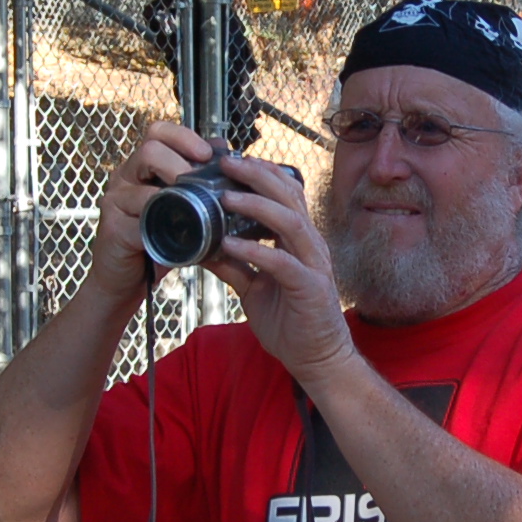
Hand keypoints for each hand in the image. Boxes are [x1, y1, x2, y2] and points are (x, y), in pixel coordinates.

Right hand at [86, 120, 218, 301]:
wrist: (125, 279)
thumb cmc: (156, 241)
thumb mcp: (180, 208)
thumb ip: (197, 182)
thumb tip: (225, 153)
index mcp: (143, 167)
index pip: (158, 132)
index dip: (183, 136)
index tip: (207, 153)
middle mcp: (125, 177)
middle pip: (149, 150)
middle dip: (180, 163)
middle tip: (200, 184)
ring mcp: (115, 201)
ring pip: (141, 186)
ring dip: (172, 197)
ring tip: (192, 210)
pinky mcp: (112, 228)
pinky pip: (138, 223)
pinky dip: (161, 229)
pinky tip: (179, 239)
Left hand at [194, 152, 356, 383]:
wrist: (317, 360)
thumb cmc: (291, 323)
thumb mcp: (253, 290)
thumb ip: (234, 267)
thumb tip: (203, 248)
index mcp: (298, 242)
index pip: (284, 195)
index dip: (261, 174)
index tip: (232, 160)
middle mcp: (309, 246)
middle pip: (289, 197)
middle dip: (258, 176)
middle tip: (227, 163)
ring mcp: (313, 265)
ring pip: (290, 222)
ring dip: (257, 206)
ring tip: (227, 197)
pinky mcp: (310, 288)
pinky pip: (283, 263)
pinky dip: (256, 251)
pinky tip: (231, 245)